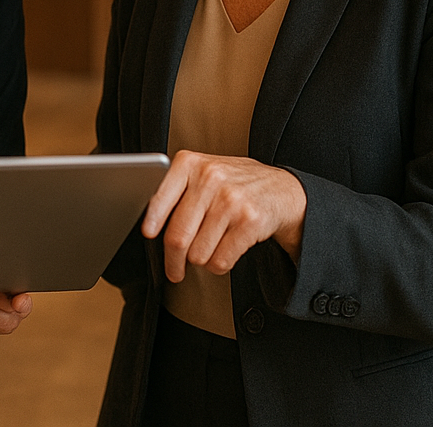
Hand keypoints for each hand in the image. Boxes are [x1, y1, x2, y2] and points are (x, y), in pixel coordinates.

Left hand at [141, 151, 306, 282]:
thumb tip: (150, 222)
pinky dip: (220, 265)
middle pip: (177, 236)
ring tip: (211, 247)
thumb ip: (179, 189)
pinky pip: (220, 261)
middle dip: (173, 261)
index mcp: (191, 163)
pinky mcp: (250, 221)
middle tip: (174, 270)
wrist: (284, 191)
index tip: (148, 235)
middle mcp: (210, 177)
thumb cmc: (237, 184)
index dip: (152, 221)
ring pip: (197, 253)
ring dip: (202, 260)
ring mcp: (231, 199)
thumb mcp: (206, 172)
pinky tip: (226, 251)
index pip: (160, 198)